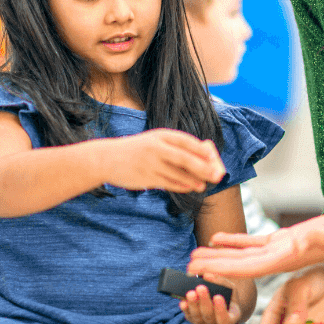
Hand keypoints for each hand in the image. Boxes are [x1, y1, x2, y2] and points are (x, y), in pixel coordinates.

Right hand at [104, 129, 224, 192]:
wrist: (107, 158)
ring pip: (178, 174)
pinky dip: (181, 186)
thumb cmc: (137, 150)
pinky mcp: (146, 178)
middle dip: (203, 168)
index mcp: (160, 135)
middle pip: (185, 159)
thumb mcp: (154, 141)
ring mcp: (151, 164)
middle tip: (217, 175)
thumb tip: (203, 154)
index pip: (186, 141)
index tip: (214, 157)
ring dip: (194, 180)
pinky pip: (169, 183)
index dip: (202, 150)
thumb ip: (174, 146)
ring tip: (204, 185)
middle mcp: (156, 148)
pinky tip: (190, 187)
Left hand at [179, 274, 242, 323]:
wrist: (221, 303)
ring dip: (193, 304)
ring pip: (197, 317)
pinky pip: (188, 316)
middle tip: (201, 288)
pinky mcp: (193, 321)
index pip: (226, 320)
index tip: (217, 296)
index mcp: (231, 318)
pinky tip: (183, 301)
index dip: (221, 310)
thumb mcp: (230, 289)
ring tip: (190, 292)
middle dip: (204, 301)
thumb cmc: (227, 296)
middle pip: (209, 316)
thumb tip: (207, 276)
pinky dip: (185, 308)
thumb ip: (221, 282)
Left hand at [188, 206, 323, 277]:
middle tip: (186, 267)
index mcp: (287, 259)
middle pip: (239, 265)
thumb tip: (298, 243)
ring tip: (195, 255)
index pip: (248, 268)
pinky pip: (253, 243)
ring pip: (242, 255)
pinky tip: (217, 238)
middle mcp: (280, 259)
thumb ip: (317, 240)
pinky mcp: (283, 240)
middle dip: (214, 267)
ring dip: (219, 256)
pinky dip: (235, 241)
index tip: (202, 271)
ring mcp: (280, 250)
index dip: (223, 270)